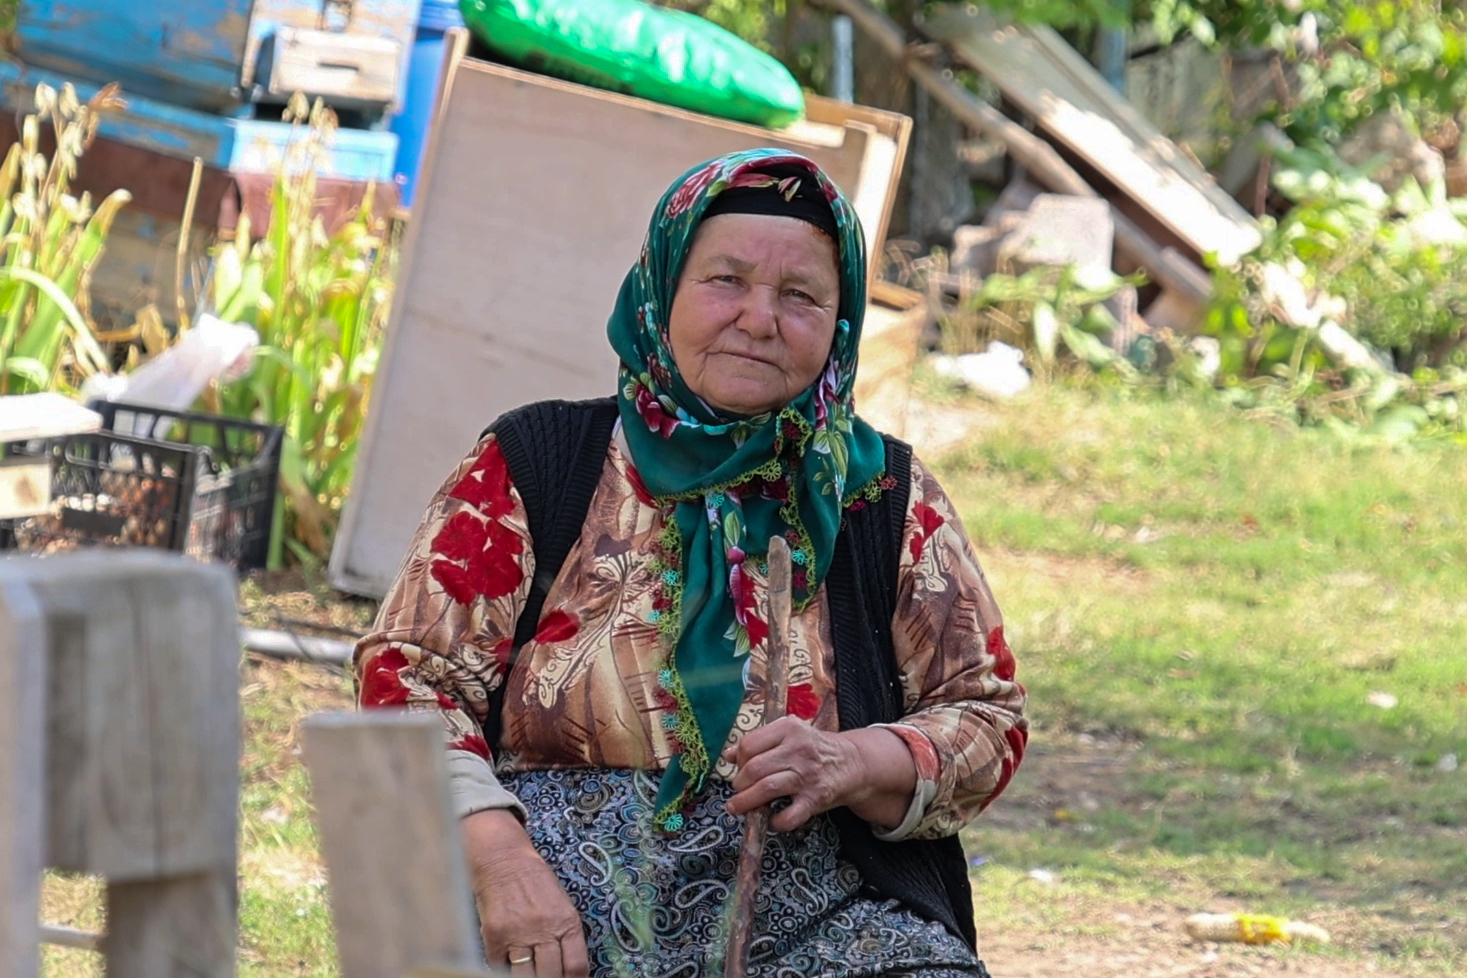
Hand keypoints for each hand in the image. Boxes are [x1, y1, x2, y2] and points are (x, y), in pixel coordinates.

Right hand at [462, 809, 589, 977]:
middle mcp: (543, 929)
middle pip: (551, 975)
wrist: (504, 860)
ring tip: (529, 972)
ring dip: (528, 977)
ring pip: (525, 977)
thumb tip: (569, 968)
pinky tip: (509, 963)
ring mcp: (517, 935)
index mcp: (566, 922)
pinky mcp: (494, 937)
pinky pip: (499, 967)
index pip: (576, 966)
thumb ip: (566, 935)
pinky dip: (504, 969)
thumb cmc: (536, 882)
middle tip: (548, 975)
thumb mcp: (562, 904)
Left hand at [722, 718, 916, 831]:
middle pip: (754, 769)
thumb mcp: (788, 735)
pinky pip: (789, 816)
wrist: (852, 762)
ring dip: (746, 803)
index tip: (739, 770)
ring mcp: (807, 775)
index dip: (738, 760)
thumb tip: (728, 755)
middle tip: (738, 791)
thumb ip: (759, 742)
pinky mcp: (815, 799)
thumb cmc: (814, 749)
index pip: (749, 745)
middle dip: (739, 784)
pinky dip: (774, 822)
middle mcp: (798, 750)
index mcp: (788, 729)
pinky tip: (770, 820)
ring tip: (737, 807)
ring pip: (766, 789)